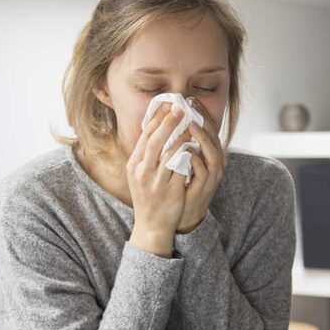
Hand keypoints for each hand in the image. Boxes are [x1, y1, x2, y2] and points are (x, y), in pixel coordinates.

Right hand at [127, 102, 192, 256]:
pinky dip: (188, 155)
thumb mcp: (139, 174)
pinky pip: (181, 169)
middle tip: (180, 109)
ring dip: (181, 137)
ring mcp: (156, 182)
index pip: (145, 136)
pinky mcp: (171, 191)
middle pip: (155, 141)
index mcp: (134, 165)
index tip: (167, 105)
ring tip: (190, 126)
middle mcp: (142, 172)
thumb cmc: (148, 197)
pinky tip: (195, 147)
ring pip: (169, 153)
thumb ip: (146, 155)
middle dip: (168, 122)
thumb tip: (157, 129)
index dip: (156, 119)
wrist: (151, 225)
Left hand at [177, 98, 225, 234]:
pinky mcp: (203, 189)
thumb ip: (178, 144)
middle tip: (192, 107)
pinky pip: (203, 173)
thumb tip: (167, 122)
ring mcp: (210, 178)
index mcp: (208, 155)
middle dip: (204, 122)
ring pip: (213, 155)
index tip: (190, 100)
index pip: (208, 130)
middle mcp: (214, 164)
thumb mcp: (180, 162)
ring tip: (191, 126)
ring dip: (203, 140)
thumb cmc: (179, 186)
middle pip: (215, 138)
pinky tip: (187, 152)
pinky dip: (196, 162)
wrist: (180, 216)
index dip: (201, 114)